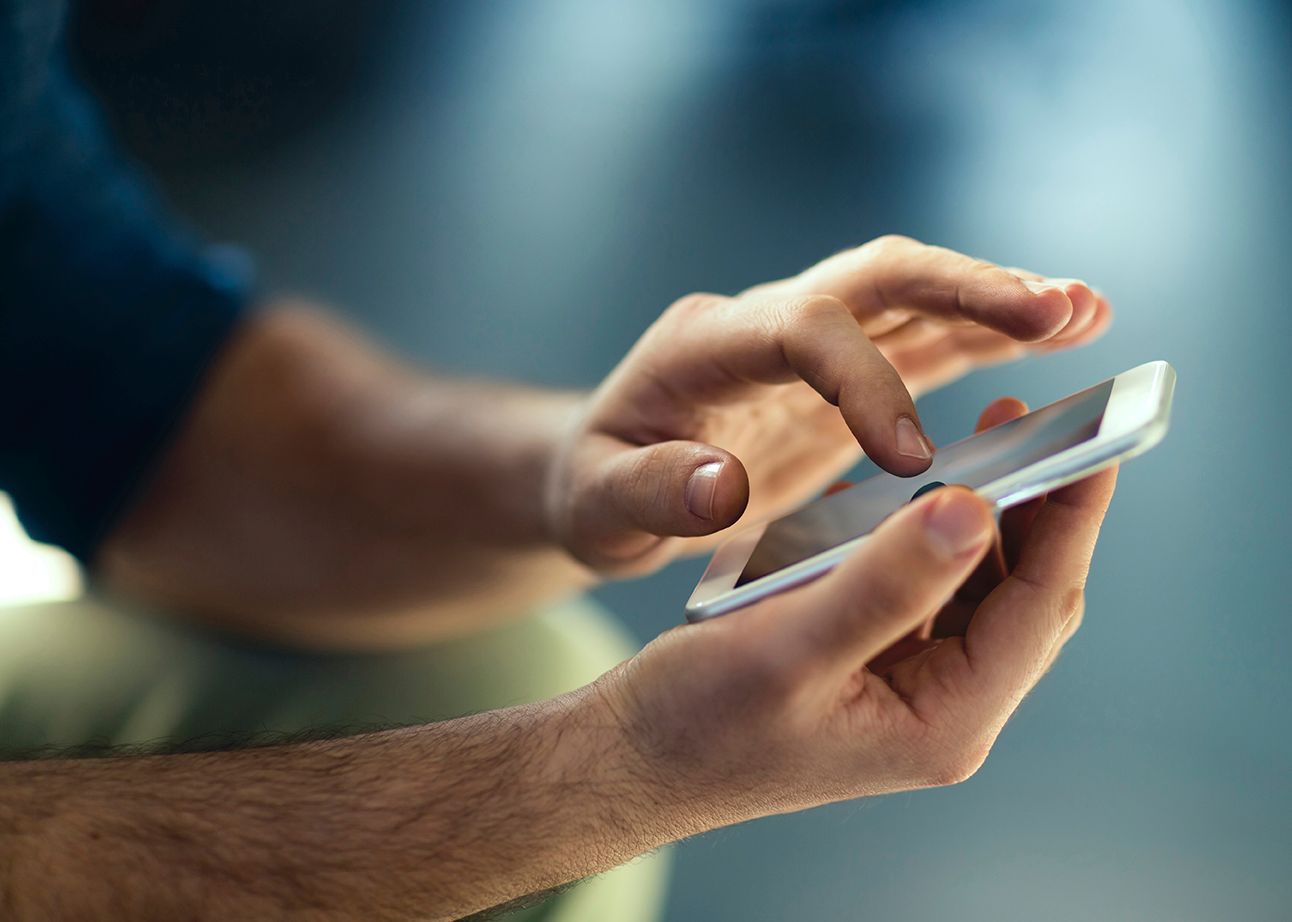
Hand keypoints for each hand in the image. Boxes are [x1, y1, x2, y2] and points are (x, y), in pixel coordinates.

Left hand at [546, 235, 1110, 572]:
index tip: (911, 457)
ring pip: (913, 298)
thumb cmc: (596, 493)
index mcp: (703, 348)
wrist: (604, 474)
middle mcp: (763, 324)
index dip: (863, 380)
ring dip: (998, 302)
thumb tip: (718, 487)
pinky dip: (989, 338)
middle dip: (966, 290)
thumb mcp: (599, 508)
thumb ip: (651, 495)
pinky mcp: (841, 373)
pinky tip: (1059, 335)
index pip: (800, 330)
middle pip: (875, 278)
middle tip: (1055, 308)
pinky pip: (922, 341)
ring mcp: (808, 342)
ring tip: (1086, 311)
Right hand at [593, 397, 1115, 828]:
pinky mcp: (878, 665)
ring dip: (980, 518)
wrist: (637, 757)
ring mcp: (912, 688)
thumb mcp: (790, 645)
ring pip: (979, 589)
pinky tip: (905, 494)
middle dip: (1034, 510)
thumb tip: (973, 510)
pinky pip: (929, 590)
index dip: (1070, 519)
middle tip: (1028, 422)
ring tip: (978, 443)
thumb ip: (885, 582)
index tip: (1093, 439)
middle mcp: (942, 708)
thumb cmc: (701, 718)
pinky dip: (926, 537)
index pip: (1037, 606)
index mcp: (942, 721)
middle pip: (1023, 596)